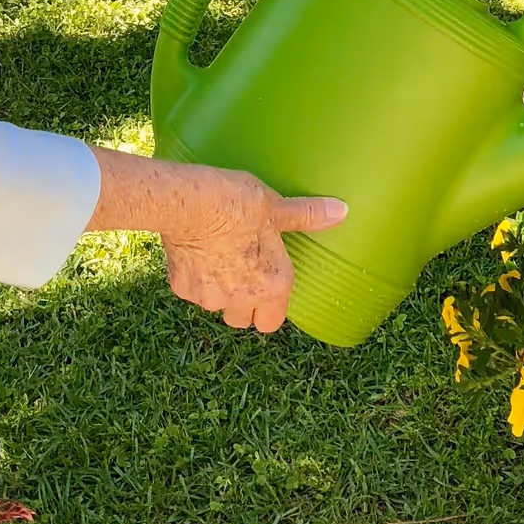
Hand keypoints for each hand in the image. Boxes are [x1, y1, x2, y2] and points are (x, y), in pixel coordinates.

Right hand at [89, 149, 345, 333]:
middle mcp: (242, 299)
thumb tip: (341, 211)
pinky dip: (192, 278)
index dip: (270, 308)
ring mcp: (209, 297)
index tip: (267, 288)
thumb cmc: (237, 202)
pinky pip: (190, 291)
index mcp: (272, 284)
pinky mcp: (181, 288)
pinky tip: (194, 251)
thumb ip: (306, 216)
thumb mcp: (276, 206)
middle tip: (243, 274)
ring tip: (217, 258)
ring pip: (216, 306)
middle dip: (243, 306)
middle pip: (243, 320)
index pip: (272, 322)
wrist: (186, 202)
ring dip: (217, 292)